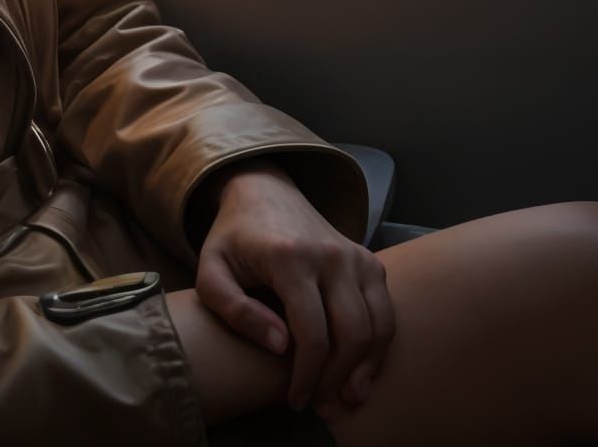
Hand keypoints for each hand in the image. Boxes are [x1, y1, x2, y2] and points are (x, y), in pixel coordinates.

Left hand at [191, 162, 393, 416]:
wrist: (263, 191)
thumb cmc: (234, 238)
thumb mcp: (211, 271)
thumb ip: (235, 310)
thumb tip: (279, 346)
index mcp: (290, 257)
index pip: (312, 333)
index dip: (307, 376)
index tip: (295, 400)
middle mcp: (330, 255)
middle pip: (352, 333)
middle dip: (339, 379)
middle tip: (322, 405)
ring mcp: (354, 255)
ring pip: (378, 325)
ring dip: (366, 368)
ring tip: (348, 397)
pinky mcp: (368, 259)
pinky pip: (385, 310)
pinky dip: (379, 345)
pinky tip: (362, 369)